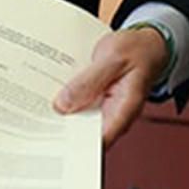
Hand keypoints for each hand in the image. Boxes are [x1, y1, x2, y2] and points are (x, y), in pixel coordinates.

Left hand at [52, 26, 168, 145]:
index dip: (74, 144)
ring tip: (43, 103)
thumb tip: (63, 105)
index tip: (53, 138)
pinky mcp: (97, 101)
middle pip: (84, 133)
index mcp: (124, 110)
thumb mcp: (112, 58)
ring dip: (63, 112)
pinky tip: (54, 91)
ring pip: (79, 119)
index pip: (98, 141)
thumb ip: (88, 82)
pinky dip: (67, 100)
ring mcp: (105, 109)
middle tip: (42, 118)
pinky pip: (79, 105)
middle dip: (63, 128)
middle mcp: (114, 115)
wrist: (146, 43)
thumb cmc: (137, 50)